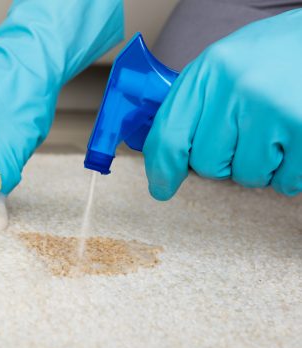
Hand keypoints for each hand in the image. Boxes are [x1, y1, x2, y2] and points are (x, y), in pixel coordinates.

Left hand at [144, 10, 301, 199]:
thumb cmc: (273, 57)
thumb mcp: (224, 66)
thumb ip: (195, 105)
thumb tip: (165, 157)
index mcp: (209, 70)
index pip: (169, 135)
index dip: (162, 169)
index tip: (161, 187)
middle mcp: (237, 88)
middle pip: (207, 164)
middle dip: (224, 160)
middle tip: (246, 133)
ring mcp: (274, 109)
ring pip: (247, 175)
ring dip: (259, 166)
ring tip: (274, 132)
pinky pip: (285, 181)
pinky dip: (289, 172)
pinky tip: (294, 140)